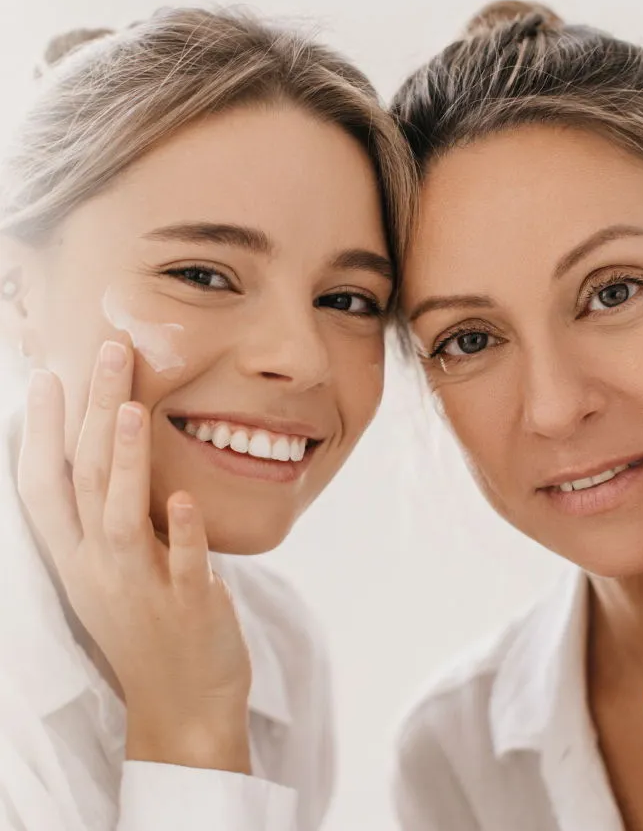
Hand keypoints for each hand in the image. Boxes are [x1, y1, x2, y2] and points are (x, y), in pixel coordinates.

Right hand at [17, 341, 251, 771]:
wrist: (181, 705)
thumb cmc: (147, 624)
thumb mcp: (111, 570)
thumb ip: (110, 515)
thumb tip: (112, 448)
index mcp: (77, 558)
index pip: (44, 488)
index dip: (39, 434)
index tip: (46, 378)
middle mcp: (99, 571)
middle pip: (88, 481)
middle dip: (93, 414)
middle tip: (109, 352)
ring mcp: (142, 590)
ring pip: (124, 518)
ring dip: (127, 463)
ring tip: (130, 409)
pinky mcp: (189, 608)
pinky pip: (185, 567)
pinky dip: (184, 534)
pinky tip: (184, 498)